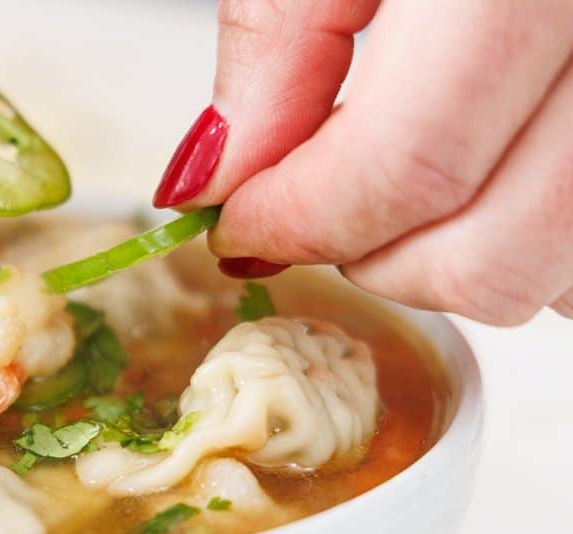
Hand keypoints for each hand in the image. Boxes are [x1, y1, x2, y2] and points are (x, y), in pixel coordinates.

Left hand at [152, 0, 572, 323]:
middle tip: (312, 205)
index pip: (410, 166)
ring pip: (555, 273)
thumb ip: (277, 39)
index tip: (239, 224)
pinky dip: (524, 243)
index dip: (301, 220)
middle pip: (492, 251)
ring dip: (447, 262)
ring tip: (396, 184)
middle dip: (369, 256)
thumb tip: (217, 178)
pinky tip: (477, 177)